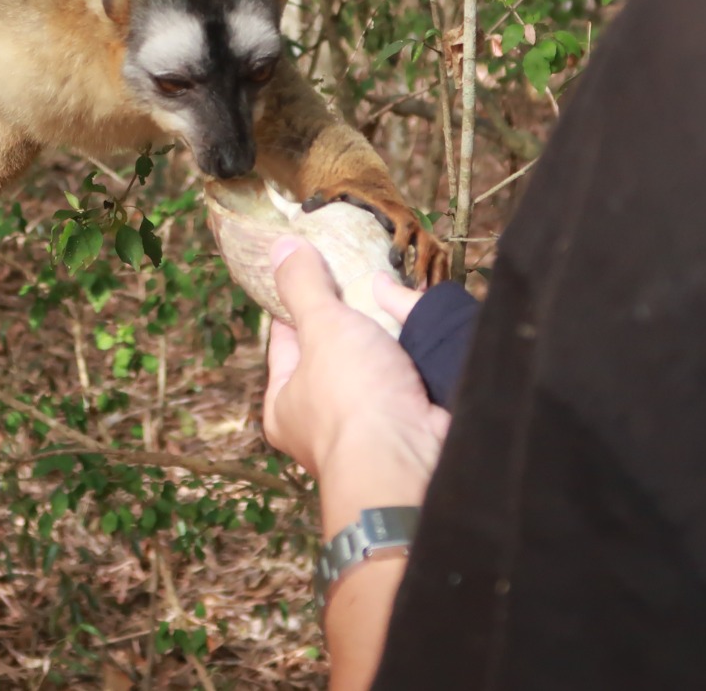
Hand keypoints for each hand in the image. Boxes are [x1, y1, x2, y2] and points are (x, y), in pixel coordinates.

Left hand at [262, 238, 448, 528]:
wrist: (409, 460)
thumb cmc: (351, 397)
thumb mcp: (322, 327)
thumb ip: (303, 286)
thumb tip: (279, 246)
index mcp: (285, 404)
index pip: (285, 339)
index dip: (299, 300)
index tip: (316, 265)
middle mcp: (322, 421)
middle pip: (334, 352)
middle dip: (352, 315)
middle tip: (366, 273)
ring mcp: (369, 428)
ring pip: (376, 365)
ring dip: (389, 333)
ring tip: (399, 290)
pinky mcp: (409, 427)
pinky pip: (410, 379)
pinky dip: (417, 354)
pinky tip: (427, 323)